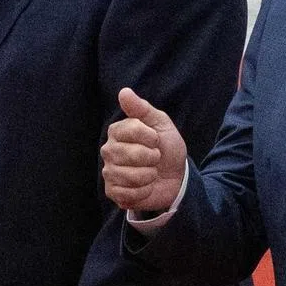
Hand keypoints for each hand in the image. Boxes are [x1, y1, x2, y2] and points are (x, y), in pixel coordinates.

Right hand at [102, 88, 187, 212]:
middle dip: (151, 157)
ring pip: (128, 176)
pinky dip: (143, 192)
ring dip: (149, 176)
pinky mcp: (113, 192)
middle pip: (128, 154)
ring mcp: (109, 172)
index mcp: (117, 131)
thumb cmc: (166, 147)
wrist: (176, 175)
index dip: (150, 137)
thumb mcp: (161, 124)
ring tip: (151, 172)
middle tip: (156, 158)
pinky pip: (127, 194)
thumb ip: (142, 109)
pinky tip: (146, 187)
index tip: (156, 139)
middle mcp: (108, 151)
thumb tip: (124, 92)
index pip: (131, 130)